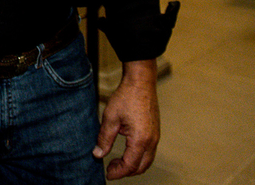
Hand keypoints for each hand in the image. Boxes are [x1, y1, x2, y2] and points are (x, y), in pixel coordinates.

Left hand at [93, 59, 159, 178]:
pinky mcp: (156, 131)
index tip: (107, 173)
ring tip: (118, 162)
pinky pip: (150, 151)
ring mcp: (156, 136)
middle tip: (111, 168)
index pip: (130, 166)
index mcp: (140, 139)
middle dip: (126, 172)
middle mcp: (152, 140)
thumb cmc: (126, 97)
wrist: (141, 81)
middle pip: (141, 167)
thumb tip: (98, 154)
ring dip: (133, 165)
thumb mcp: (110, 118)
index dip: (118, 172)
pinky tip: (127, 151)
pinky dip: (139, 157)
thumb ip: (104, 138)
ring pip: (147, 160)